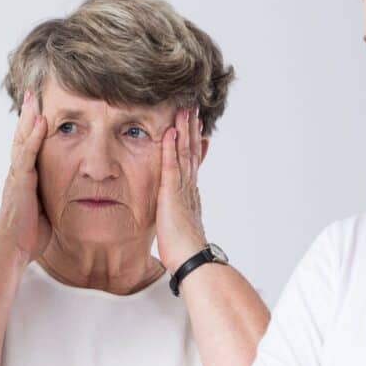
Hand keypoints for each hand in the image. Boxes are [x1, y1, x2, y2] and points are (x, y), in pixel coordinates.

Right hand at [0, 90, 50, 262]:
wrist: (11, 250)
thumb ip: (50, 195)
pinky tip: (41, 123)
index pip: (27, 147)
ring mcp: (17, 177)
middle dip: (27, 115)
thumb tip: (66, 193)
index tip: (38, 108)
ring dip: (28, 119)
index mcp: (24, 179)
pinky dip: (33, 139)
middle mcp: (18, 174)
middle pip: (21, 138)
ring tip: (33, 99)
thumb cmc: (28, 235)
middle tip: (32, 93)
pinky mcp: (20, 184)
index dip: (32, 128)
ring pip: (21, 142)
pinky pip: (27, 157)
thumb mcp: (44, 209)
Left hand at [156, 107, 206, 273]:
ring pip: (184, 153)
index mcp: (190, 194)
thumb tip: (180, 213)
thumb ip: (179, 214)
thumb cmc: (183, 250)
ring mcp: (182, 188)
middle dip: (192, 129)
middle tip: (193, 107)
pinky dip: (170, 147)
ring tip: (184, 109)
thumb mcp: (180, 226)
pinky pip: (171, 164)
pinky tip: (170, 131)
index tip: (194, 126)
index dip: (193, 142)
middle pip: (191, 151)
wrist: (191, 258)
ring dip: (184, 130)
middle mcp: (189, 187)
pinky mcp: (172, 193)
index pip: (191, 162)